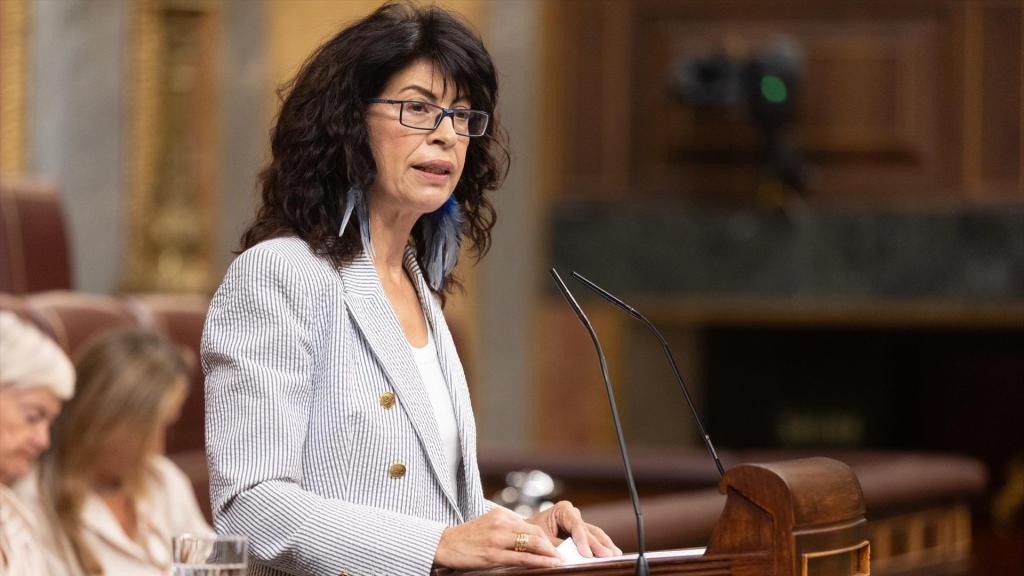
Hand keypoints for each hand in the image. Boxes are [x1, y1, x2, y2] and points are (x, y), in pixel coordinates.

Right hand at [433, 507, 563, 569]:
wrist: (443, 544)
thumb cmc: (466, 538)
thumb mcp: (488, 525)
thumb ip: (506, 528)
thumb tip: (526, 538)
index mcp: (501, 514)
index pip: (531, 526)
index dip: (547, 537)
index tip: (558, 545)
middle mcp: (501, 523)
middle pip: (535, 532)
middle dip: (553, 545)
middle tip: (565, 554)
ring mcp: (497, 538)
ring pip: (532, 544)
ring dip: (550, 553)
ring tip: (560, 560)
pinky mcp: (492, 554)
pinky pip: (521, 558)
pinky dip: (539, 561)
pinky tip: (549, 565)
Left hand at [525, 500, 621, 557]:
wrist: (526, 533)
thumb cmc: (531, 532)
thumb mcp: (541, 538)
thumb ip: (556, 545)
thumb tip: (570, 555)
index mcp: (562, 509)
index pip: (576, 526)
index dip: (583, 541)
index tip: (587, 554)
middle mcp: (573, 514)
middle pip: (588, 531)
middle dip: (598, 545)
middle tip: (608, 555)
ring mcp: (578, 523)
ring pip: (595, 534)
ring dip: (605, 545)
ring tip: (615, 554)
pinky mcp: (581, 533)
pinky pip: (593, 539)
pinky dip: (601, 546)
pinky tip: (610, 552)